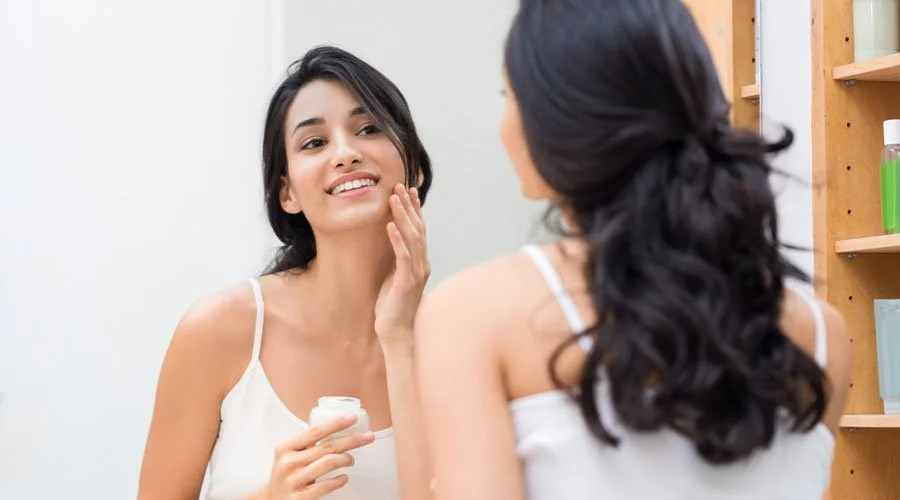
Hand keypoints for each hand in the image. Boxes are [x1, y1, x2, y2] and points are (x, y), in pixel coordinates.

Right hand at [259, 414, 374, 498]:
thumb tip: (337, 428)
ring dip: (347, 459)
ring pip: (330, 463)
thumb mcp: (288, 454)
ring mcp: (295, 480)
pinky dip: (339, 480)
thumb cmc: (285, 474)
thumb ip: (306, 444)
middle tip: (368, 437)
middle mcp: (289, 462)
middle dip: (352, 440)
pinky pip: (326, 485)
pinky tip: (344, 477)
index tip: (352, 418)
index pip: (316, 431)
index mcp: (286, 448)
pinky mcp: (301, 497)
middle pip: (328, 446)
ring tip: (352, 459)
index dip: (336, 423)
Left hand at [374, 184, 429, 343]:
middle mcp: (423, 265)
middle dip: (409, 206)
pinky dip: (396, 239)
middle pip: (418, 229)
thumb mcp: (396, 278)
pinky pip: (403, 256)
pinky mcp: (407, 282)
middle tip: (401, 186)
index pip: (420, 230)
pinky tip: (389, 226)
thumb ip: (398, 261)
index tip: (409, 191)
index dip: (415, 210)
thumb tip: (392, 244)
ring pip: (412, 238)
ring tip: (394, 199)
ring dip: (402, 216)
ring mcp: (417, 273)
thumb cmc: (393, 307)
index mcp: (421, 263)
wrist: (396, 332)